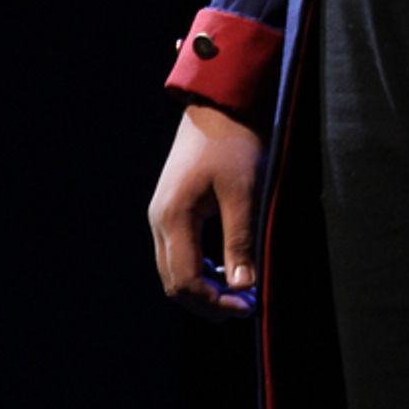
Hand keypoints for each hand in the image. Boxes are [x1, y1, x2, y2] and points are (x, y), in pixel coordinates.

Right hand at [148, 102, 266, 319]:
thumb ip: (240, 241)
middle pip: (174, 281)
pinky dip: (200, 268)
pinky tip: (225, 267)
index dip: (216, 303)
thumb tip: (243, 287)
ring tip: (239, 290)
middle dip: (209, 301)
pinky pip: (178, 251)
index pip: (186, 282)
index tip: (248, 307)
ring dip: (204, 286)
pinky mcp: (171, 205)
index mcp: (173, 218)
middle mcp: (159, 219)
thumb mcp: (243, 192)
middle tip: (246, 306)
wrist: (219, 101)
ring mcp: (161, 212)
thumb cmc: (234, 141)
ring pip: (174, 268)